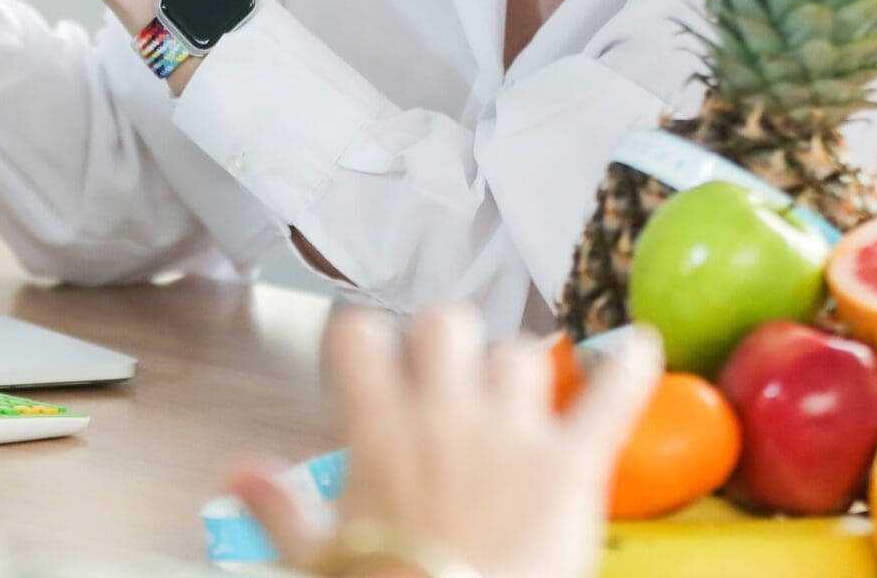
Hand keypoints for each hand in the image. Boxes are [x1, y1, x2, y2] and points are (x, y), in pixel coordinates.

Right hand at [234, 308, 660, 577]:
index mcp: (377, 428)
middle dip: (451, 342)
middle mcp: (444, 413)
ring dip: (522, 373)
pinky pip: (610, 395)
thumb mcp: (315, 558)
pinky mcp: (572, 466)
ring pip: (521, 353)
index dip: (367, 340)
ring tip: (522, 400)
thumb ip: (277, 508)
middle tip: (453, 377)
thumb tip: (237, 473)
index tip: (373, 356)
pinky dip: (629, 368)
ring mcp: (512, 433)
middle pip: (447, 322)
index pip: (359, 334)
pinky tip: (638, 347)